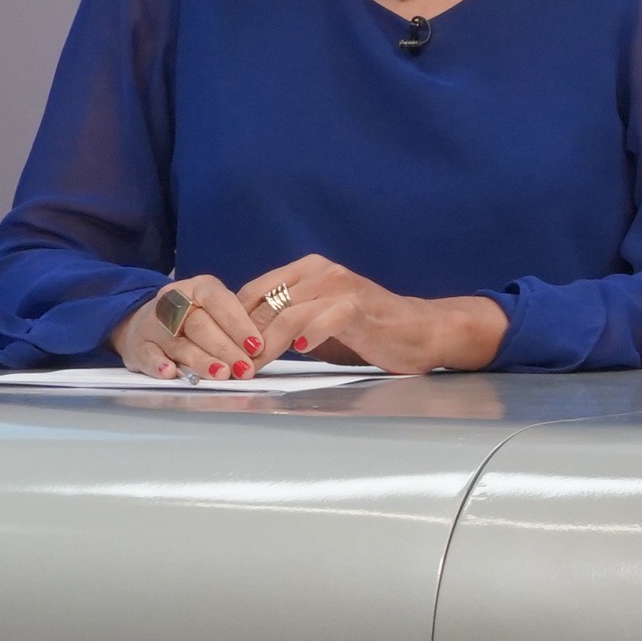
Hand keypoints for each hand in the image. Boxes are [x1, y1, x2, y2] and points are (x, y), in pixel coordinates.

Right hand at [114, 274, 270, 378]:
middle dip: (225, 348)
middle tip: (244, 368)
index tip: (256, 346)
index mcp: (199, 288)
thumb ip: (236, 325)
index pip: (219, 301)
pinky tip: (171, 373)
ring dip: (201, 360)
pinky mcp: (138, 346)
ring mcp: (153, 324)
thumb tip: (263, 350)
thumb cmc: (193, 318)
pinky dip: (159, 364)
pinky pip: (148, 355)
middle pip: (200, 324)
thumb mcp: (214, 310)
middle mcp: (174, 302)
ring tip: (221, 374)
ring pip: (178, 342)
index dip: (238, 324)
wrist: (141, 321)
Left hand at [235, 256, 506, 374]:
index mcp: (307, 270)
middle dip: (242, 341)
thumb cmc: (369, 329)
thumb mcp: (320, 319)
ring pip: (287, 315)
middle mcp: (321, 271)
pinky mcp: (359, 306)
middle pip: (265, 305)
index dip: (231, 324)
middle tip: (228, 370)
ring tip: (251, 370)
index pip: (252, 293)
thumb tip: (242, 344)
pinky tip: (299, 351)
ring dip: (265, 346)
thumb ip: (287, 321)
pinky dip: (308, 335)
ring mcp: (340, 287)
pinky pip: (324, 319)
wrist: (422, 330)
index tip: (219, 354)